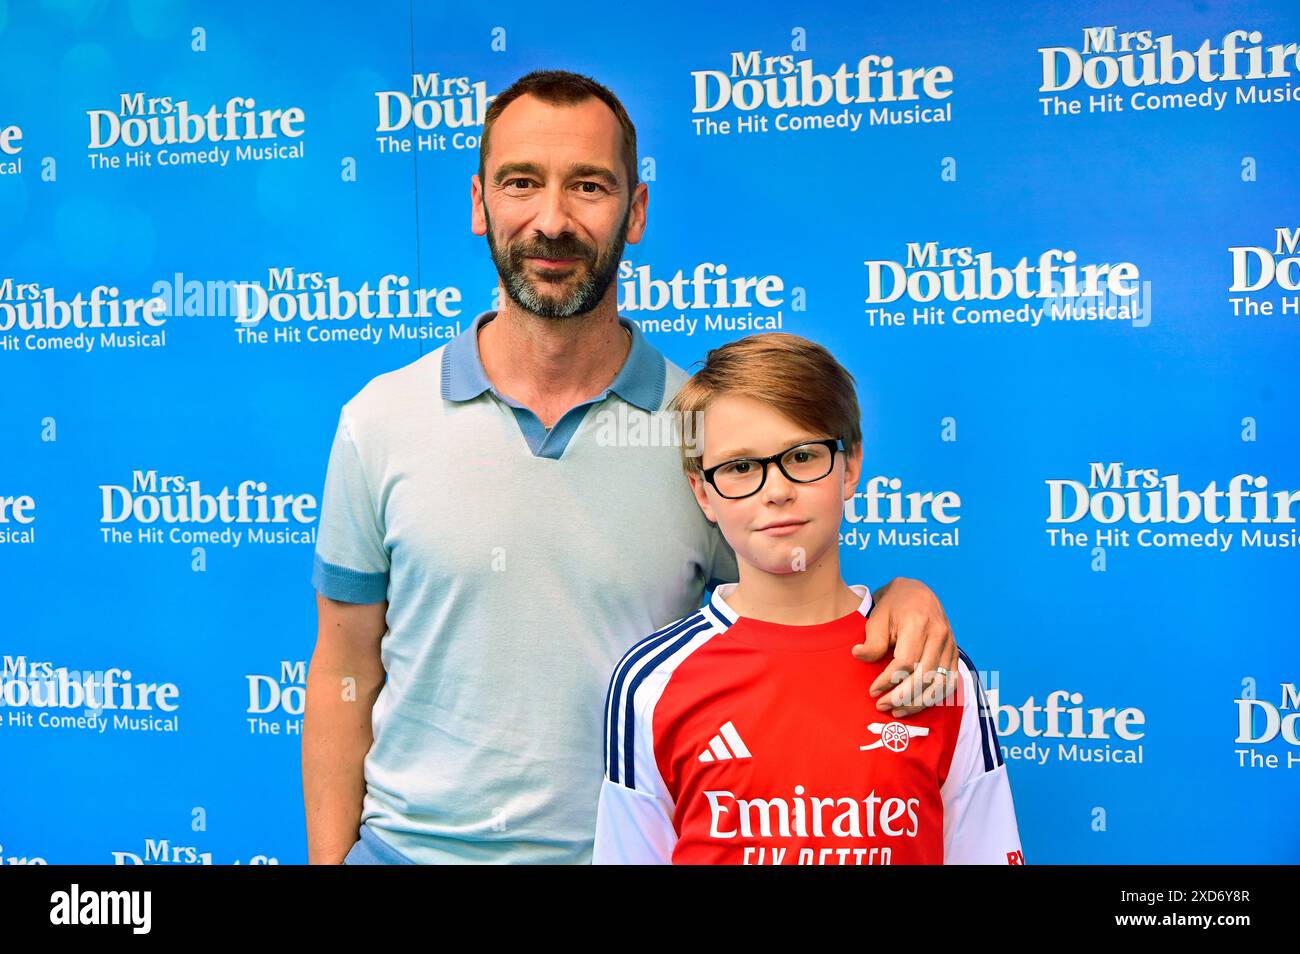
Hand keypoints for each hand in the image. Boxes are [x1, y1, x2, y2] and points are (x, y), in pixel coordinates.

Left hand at [852, 577, 958, 715]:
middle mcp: (939, 634)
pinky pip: (950, 682)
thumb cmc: (894, 606)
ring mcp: (950, 644)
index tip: (873, 690)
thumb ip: (872, 641)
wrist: (916, 592)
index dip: (888, 680)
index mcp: (918, 622)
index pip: (905, 662)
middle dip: (902, 697)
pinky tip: (917, 705)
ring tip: (897, 711)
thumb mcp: (877, 618)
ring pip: (939, 683)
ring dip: (919, 703)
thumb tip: (859, 656)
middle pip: (924, 676)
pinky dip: (934, 698)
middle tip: (882, 705)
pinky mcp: (954, 653)